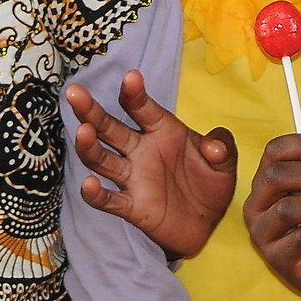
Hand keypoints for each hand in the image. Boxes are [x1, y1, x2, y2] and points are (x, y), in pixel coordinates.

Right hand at [67, 72, 236, 258]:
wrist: (207, 223)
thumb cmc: (210, 183)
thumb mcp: (226, 162)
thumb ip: (223, 148)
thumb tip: (213, 146)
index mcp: (162, 130)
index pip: (143, 107)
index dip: (135, 93)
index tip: (131, 77)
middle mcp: (141, 150)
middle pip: (110, 128)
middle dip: (91, 111)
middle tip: (75, 93)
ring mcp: (133, 178)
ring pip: (103, 159)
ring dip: (90, 147)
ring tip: (83, 132)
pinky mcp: (132, 207)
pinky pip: (110, 200)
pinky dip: (97, 194)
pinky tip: (88, 185)